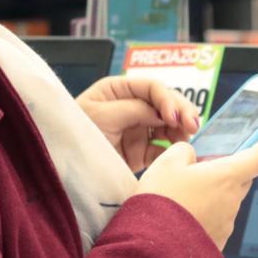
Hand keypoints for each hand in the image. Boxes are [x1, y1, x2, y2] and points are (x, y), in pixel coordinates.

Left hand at [76, 76, 200, 171]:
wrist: (64, 170)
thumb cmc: (74, 135)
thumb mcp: (102, 117)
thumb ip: (134, 110)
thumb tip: (163, 113)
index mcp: (117, 90)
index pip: (151, 87)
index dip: (167, 99)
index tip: (174, 116)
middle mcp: (130, 107)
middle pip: (164, 104)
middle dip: (181, 112)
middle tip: (193, 126)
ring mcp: (136, 130)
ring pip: (168, 125)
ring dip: (180, 130)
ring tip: (186, 140)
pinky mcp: (139, 153)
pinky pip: (162, 149)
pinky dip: (172, 150)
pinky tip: (177, 152)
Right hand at [134, 136, 257, 249]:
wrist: (153, 248)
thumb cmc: (161, 202)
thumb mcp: (166, 163)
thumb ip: (184, 151)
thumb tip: (190, 156)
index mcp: (227, 177)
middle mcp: (232, 201)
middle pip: (241, 179)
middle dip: (229, 170)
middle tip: (206, 166)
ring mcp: (226, 223)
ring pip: (226, 200)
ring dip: (213, 194)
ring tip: (183, 195)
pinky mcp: (217, 242)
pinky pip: (216, 220)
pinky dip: (204, 215)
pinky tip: (183, 215)